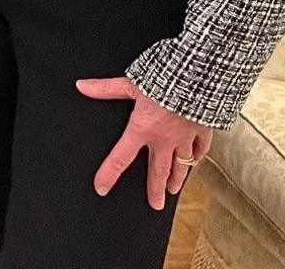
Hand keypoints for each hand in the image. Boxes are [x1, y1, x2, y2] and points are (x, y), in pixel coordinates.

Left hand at [78, 76, 213, 209]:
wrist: (197, 78)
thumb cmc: (164, 80)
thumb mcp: (130, 83)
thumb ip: (106, 88)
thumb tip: (82, 86)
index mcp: (142, 130)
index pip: (120, 158)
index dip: (109, 174)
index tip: (102, 188)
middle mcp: (164, 139)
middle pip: (158, 171)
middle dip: (155, 189)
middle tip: (155, 204)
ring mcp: (185, 137)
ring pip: (181, 164)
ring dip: (177, 178)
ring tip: (173, 191)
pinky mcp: (202, 129)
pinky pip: (201, 148)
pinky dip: (198, 156)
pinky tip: (195, 162)